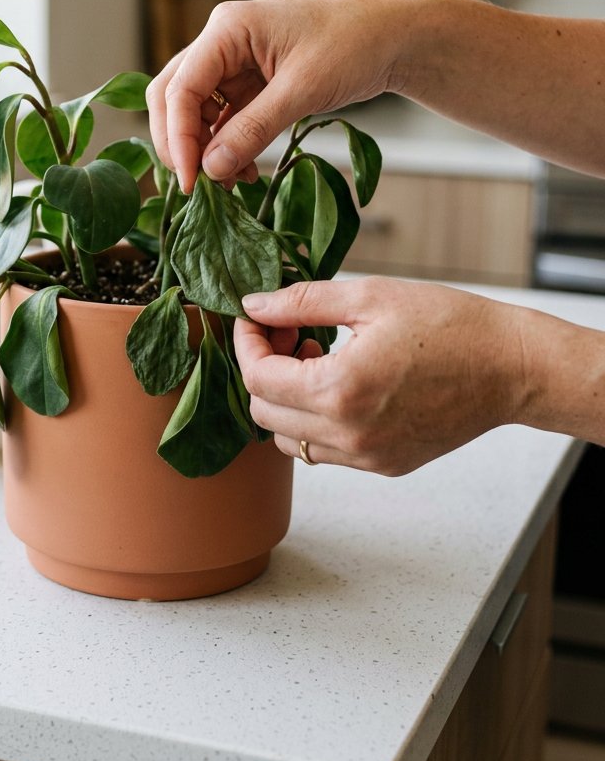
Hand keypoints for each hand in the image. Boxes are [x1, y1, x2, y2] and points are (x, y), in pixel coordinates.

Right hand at [145, 0, 416, 193]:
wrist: (394, 36)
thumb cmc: (354, 45)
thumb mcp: (303, 90)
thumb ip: (253, 130)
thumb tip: (211, 169)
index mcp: (227, 29)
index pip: (179, 88)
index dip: (178, 138)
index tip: (190, 180)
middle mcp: (221, 42)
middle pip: (173, 97)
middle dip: (180, 143)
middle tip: (195, 185)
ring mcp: (232, 62)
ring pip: (194, 112)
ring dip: (204, 149)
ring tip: (230, 181)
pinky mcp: (248, 82)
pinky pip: (222, 119)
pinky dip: (226, 146)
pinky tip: (242, 170)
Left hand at [233, 277, 529, 475]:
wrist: (513, 367)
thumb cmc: (450, 325)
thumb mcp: (369, 297)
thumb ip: (300, 302)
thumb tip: (253, 305)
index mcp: (340, 391)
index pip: (257, 379)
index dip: (247, 344)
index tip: (256, 319)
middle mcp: (349, 435)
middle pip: (264, 412)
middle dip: (263, 368)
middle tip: (288, 331)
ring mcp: (367, 456)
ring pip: (288, 438)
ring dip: (285, 398)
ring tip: (315, 356)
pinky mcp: (384, 464)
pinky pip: (323, 450)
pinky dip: (313, 419)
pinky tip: (338, 381)